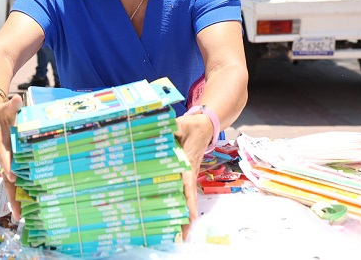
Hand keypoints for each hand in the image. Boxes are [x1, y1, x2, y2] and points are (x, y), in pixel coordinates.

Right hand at [0, 93, 23, 219]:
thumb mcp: (4, 108)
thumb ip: (12, 106)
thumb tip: (16, 100)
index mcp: (1, 146)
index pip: (5, 158)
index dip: (9, 166)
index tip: (12, 176)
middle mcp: (3, 157)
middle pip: (8, 178)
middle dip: (12, 196)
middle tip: (18, 214)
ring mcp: (6, 161)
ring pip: (11, 181)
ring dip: (16, 197)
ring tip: (22, 215)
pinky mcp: (9, 162)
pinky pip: (15, 178)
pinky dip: (19, 190)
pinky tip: (27, 203)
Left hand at [174, 113, 215, 237]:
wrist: (204, 126)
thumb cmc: (191, 127)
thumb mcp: (180, 125)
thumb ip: (169, 128)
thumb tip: (155, 130)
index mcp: (188, 163)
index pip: (189, 185)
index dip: (190, 201)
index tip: (191, 218)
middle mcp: (189, 172)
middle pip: (187, 198)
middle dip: (186, 217)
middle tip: (182, 236)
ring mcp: (187, 175)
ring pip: (185, 197)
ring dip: (182, 213)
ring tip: (178, 234)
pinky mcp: (184, 174)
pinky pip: (181, 191)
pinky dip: (179, 204)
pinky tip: (172, 215)